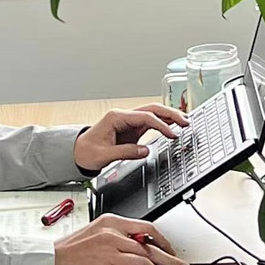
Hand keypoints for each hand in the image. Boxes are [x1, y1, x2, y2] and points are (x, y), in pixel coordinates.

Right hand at [53, 214, 191, 264]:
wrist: (52, 260)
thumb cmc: (71, 249)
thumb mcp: (96, 232)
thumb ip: (117, 236)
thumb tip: (139, 248)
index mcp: (111, 222)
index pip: (146, 228)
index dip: (163, 241)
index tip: (170, 250)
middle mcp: (113, 235)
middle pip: (150, 247)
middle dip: (170, 260)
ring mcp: (110, 252)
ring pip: (145, 262)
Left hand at [73, 103, 188, 171]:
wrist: (78, 152)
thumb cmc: (87, 151)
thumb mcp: (104, 155)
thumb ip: (125, 152)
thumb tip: (145, 150)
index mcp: (116, 117)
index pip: (145, 117)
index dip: (161, 125)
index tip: (173, 134)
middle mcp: (123, 116)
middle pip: (151, 109)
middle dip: (170, 114)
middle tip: (186, 121)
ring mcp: (128, 122)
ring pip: (152, 114)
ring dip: (169, 117)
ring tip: (185, 122)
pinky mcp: (131, 129)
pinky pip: (150, 123)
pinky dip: (162, 124)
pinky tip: (173, 126)